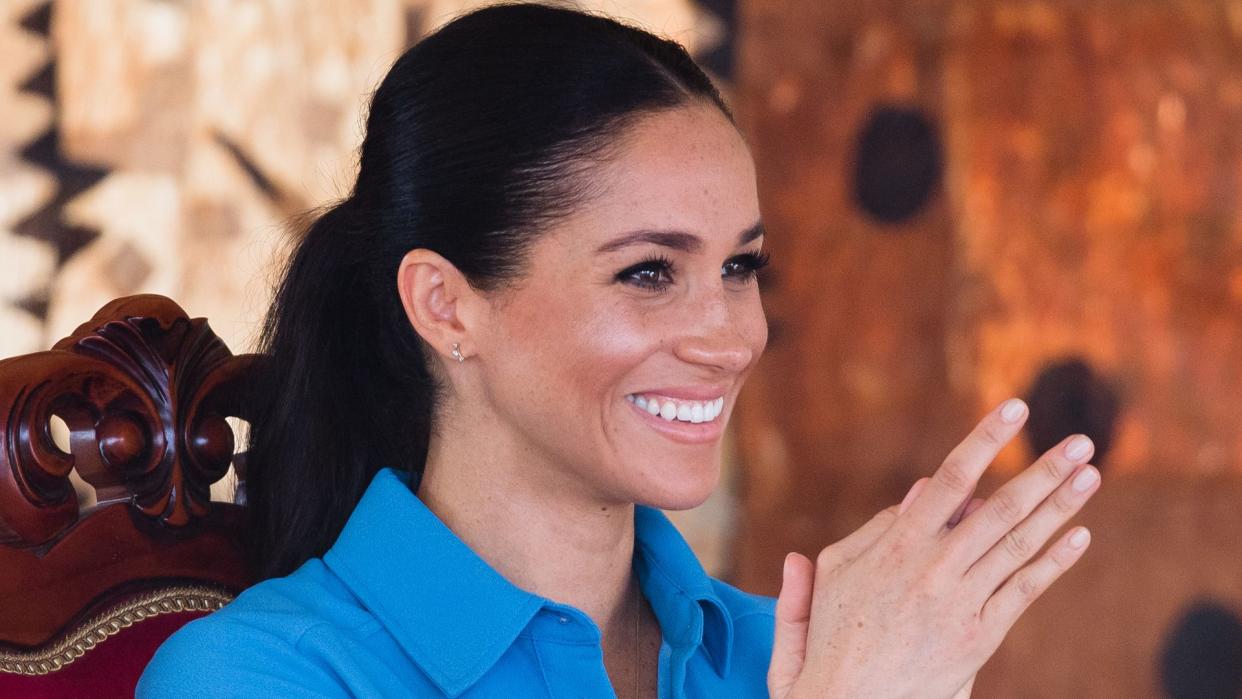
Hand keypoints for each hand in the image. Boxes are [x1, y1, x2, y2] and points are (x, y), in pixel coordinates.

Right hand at [767, 399, 1099, 698]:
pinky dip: (1053, 562)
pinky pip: (1024, 591)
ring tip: (1090, 476)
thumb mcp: (833, 573)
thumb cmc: (833, 636)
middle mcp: (934, 569)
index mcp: (895, 546)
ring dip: (1059, 507)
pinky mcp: (980, 637)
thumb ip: (870, 529)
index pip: (949, 480)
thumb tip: (917, 493)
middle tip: (1081, 443)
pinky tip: (1080, 536)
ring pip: (1018, 545)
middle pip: (999, 509)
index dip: (984, 440)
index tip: (1015, 408)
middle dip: (1044, 472)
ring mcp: (961, 603)